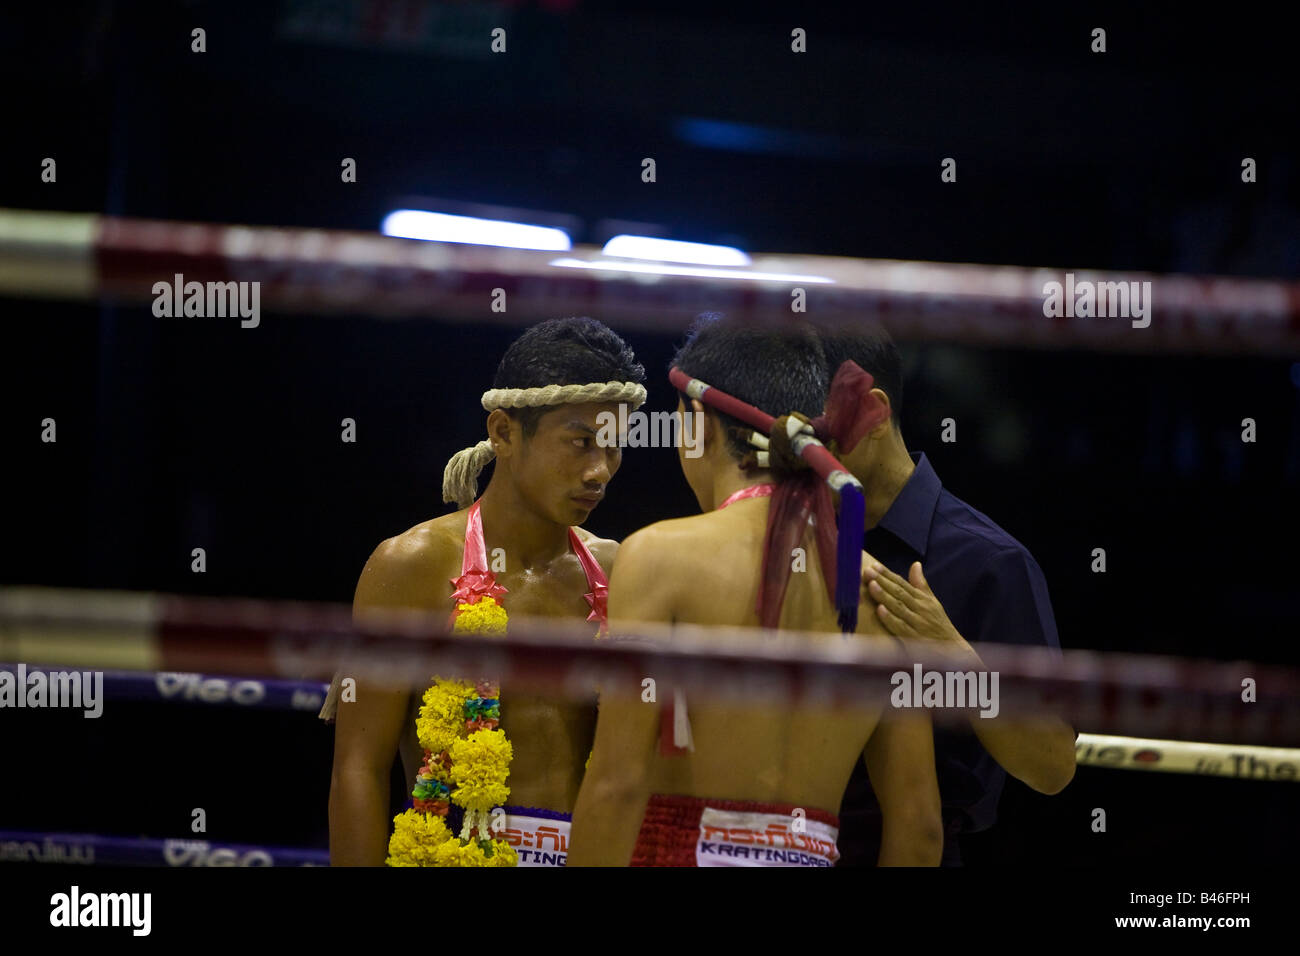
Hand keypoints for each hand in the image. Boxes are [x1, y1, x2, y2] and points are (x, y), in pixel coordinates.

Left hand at [862, 556, 976, 661]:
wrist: (953, 650)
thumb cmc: (939, 624)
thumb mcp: (932, 602)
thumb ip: (921, 584)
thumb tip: (916, 564)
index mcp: (922, 599)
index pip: (902, 584)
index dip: (888, 574)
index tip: (874, 565)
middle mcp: (920, 609)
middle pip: (899, 592)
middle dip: (883, 581)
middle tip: (868, 570)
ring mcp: (917, 623)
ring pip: (899, 607)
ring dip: (884, 596)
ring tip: (871, 585)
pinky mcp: (914, 638)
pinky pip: (901, 627)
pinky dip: (890, 618)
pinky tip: (879, 610)